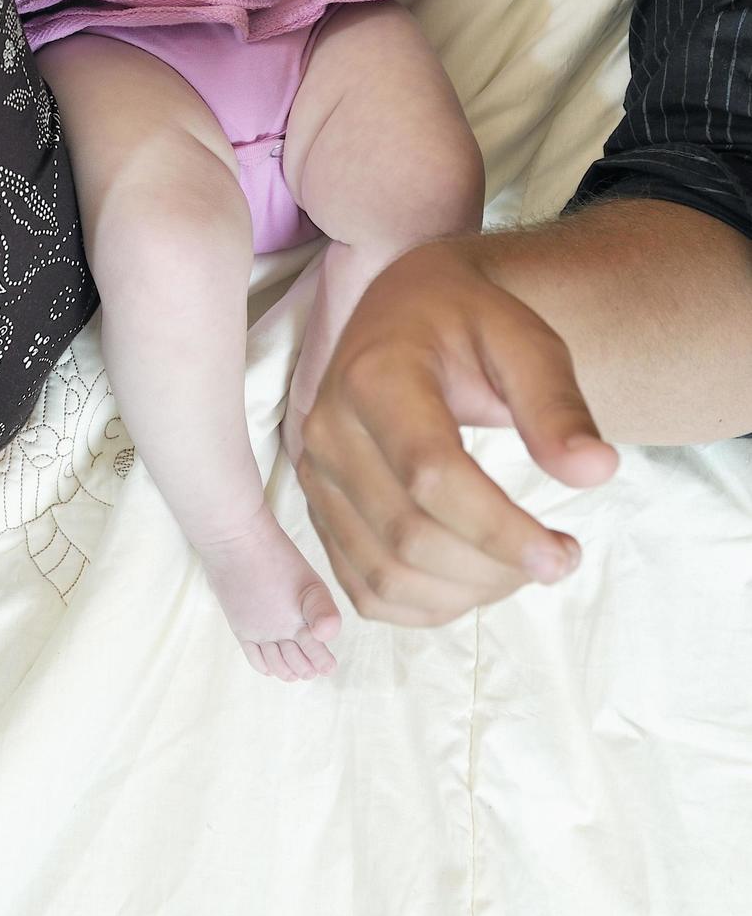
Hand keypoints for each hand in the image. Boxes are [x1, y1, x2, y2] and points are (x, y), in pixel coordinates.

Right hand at [296, 242, 618, 626]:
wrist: (404, 309)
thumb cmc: (468, 321)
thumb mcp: (522, 339)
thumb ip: (557, 404)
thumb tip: (598, 471)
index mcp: (375, 376)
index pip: (430, 475)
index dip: (499, 529)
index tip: (563, 554)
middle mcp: (329, 428)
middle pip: (408, 535)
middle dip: (495, 568)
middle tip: (558, 557)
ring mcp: (316, 474)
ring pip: (386, 575)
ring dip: (468, 594)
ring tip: (520, 566)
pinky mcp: (319, 508)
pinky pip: (366, 589)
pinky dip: (428, 606)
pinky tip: (476, 578)